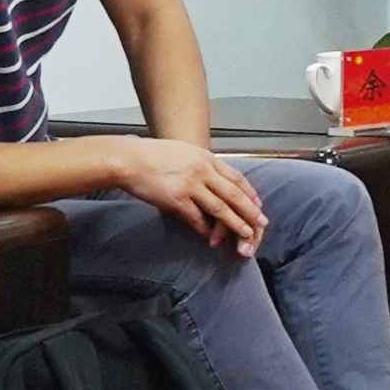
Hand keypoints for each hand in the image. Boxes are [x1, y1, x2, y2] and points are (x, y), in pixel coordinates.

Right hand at [109, 133, 269, 249]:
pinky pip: (196, 217)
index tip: (258, 203)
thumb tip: (212, 174)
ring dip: (235, 223)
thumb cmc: (151, 155)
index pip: (235, 177)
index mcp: (206, 158)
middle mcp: (202, 170)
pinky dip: (206, 229)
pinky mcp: (176, 198)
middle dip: (249, 210)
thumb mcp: (183, 152)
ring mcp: (190, 185)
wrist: (128, 158)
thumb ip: (200, 163)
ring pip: (220, 208)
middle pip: (233, 194)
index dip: (248, 192)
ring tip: (246, 235)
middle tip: (262, 223)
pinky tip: (212, 238)